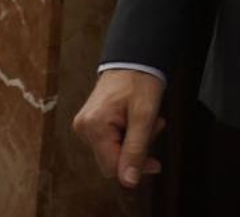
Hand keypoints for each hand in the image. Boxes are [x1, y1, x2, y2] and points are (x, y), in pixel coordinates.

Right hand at [72, 69, 166, 187]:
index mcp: (94, 126)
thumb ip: (136, 149)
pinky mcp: (92, 123)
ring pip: (114, 151)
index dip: (135, 168)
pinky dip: (128, 134)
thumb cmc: (138, 79)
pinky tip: (136, 120)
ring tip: (147, 120)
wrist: (133, 58)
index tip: (154, 163)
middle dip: (137, 149)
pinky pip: (111, 140)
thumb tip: (129, 181)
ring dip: (135, 141)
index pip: (112, 167)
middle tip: (153, 128)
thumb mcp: (144, 116)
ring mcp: (86, 125)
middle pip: (112, 160)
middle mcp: (84, 127)